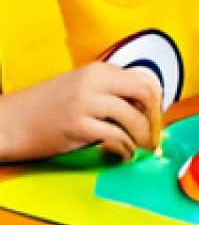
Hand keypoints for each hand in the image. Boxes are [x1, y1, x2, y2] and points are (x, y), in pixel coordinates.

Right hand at [0, 63, 162, 162]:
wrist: (7, 121)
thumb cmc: (44, 107)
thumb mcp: (80, 87)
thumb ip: (110, 91)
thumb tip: (144, 107)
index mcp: (98, 70)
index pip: (144, 79)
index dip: (157, 100)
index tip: (156, 117)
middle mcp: (94, 82)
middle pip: (145, 93)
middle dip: (155, 117)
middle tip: (154, 134)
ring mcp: (85, 103)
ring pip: (133, 118)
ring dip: (142, 137)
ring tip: (139, 147)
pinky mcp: (77, 126)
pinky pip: (116, 138)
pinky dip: (125, 149)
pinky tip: (123, 154)